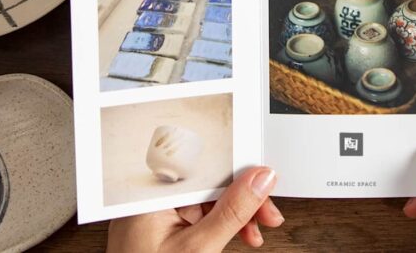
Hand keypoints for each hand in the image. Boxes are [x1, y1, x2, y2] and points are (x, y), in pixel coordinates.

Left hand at [107, 166, 283, 251]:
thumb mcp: (198, 248)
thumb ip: (231, 212)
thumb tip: (259, 181)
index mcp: (150, 197)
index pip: (204, 169)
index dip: (240, 175)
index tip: (265, 186)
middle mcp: (149, 202)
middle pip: (208, 185)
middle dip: (241, 200)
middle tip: (266, 215)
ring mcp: (155, 217)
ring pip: (207, 202)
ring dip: (235, 216)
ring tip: (251, 234)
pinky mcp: (161, 231)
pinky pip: (196, 217)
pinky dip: (218, 227)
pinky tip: (234, 236)